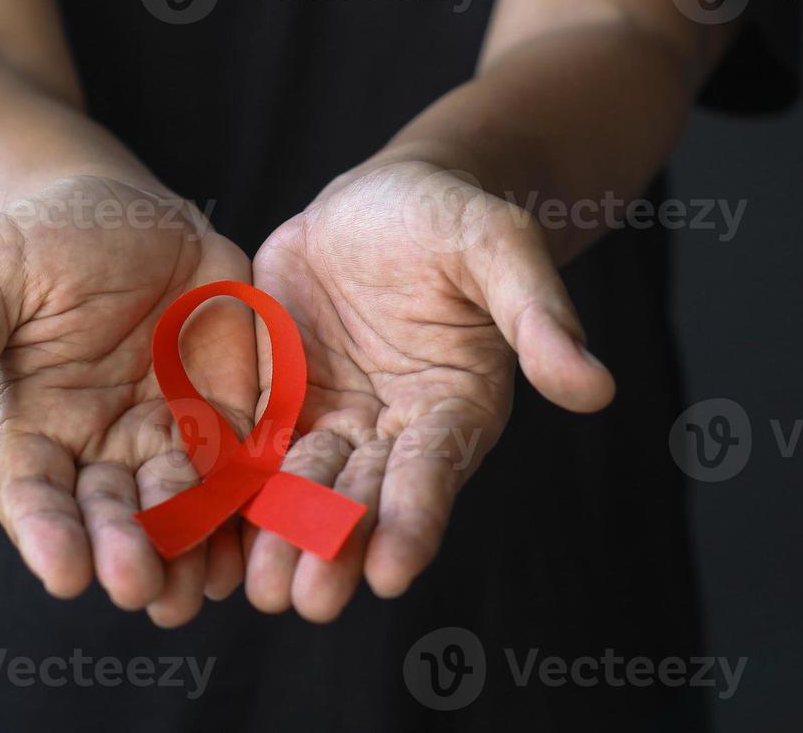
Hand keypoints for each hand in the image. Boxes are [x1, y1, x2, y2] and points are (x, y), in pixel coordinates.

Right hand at [0, 175, 257, 625]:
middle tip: (141, 586)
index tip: (64, 573)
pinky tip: (264, 527)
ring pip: (183, 506)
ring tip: (203, 585)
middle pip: (114, 515)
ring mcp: (169, 431)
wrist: (124, 211)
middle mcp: (103, 445)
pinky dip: (252, 499)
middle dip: (126, 552)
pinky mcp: (229, 408)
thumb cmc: (42, 239)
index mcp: (36, 426)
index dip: (47, 535)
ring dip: (193, 550)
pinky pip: (244, 462)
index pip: (35, 496)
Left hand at [245, 160, 615, 620]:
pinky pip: (252, 444)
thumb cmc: (452, 217)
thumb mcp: (498, 245)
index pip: (434, 470)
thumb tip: (597, 388)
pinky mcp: (279, 397)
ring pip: (303, 486)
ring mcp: (331, 418)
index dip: (415, 519)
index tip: (393, 572)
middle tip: (308, 602)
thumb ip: (538, 315)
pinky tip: (205, 523)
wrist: (382, 200)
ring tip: (259, 590)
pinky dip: (233, 483)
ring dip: (282, 537)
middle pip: (363, 497)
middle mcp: (393, 428)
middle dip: (337, 548)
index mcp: (455, 406)